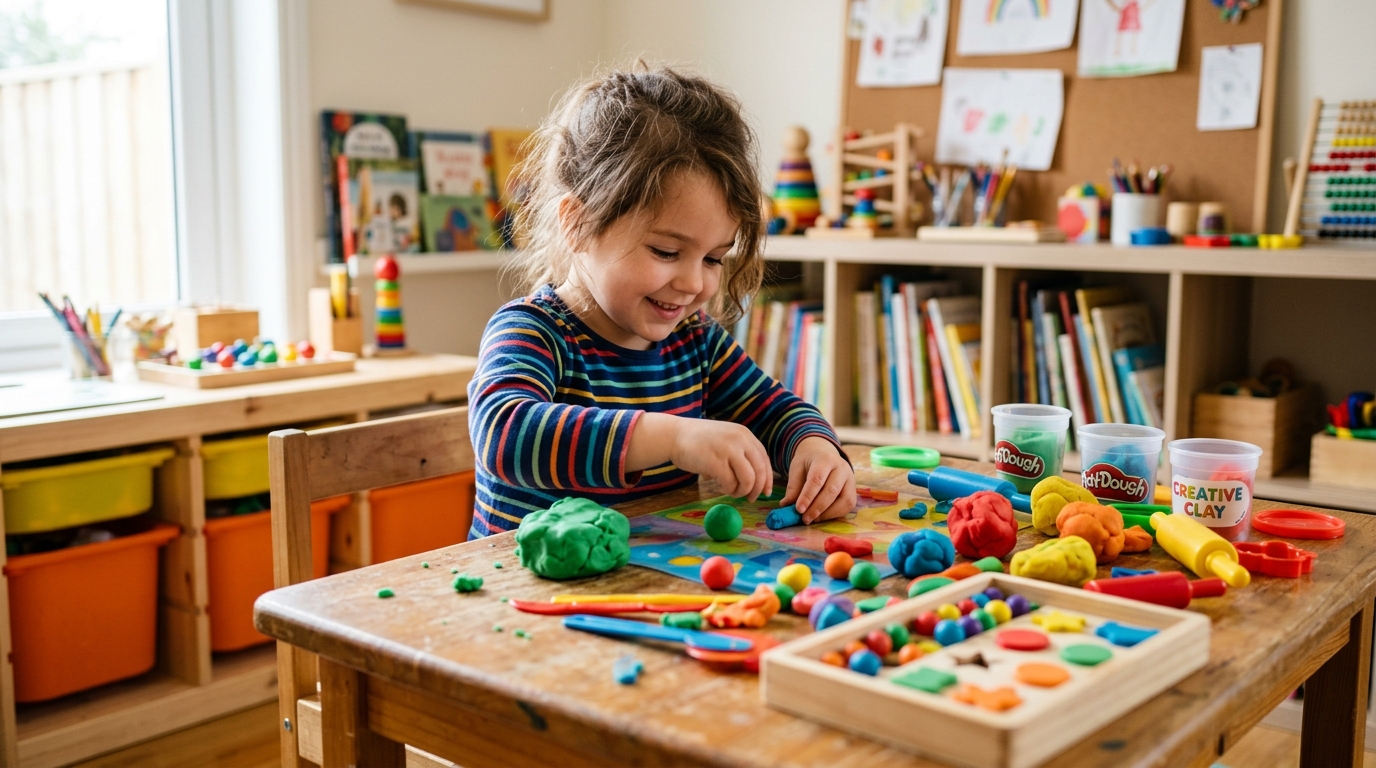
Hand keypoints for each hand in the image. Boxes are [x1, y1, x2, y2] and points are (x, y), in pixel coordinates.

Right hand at [629, 413, 772, 498]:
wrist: (674, 435)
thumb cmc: (698, 441)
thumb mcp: (726, 439)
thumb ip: (741, 452)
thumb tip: (756, 479)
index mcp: (745, 434)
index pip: (764, 460)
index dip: (767, 478)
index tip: (765, 492)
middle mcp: (740, 440)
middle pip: (760, 471)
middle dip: (757, 489)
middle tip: (750, 498)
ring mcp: (728, 450)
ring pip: (749, 480)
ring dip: (742, 491)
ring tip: (732, 492)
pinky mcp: (715, 462)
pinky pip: (730, 483)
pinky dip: (728, 490)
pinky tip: (721, 487)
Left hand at [780, 436, 854, 523]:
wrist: (823, 454)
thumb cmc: (808, 463)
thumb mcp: (797, 469)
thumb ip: (793, 487)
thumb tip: (786, 506)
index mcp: (825, 459)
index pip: (817, 479)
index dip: (808, 496)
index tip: (798, 509)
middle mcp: (842, 467)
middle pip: (831, 490)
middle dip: (817, 508)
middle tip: (804, 519)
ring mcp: (850, 479)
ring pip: (845, 500)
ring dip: (828, 513)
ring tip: (813, 519)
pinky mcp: (853, 490)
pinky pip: (848, 506)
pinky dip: (835, 514)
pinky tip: (822, 517)